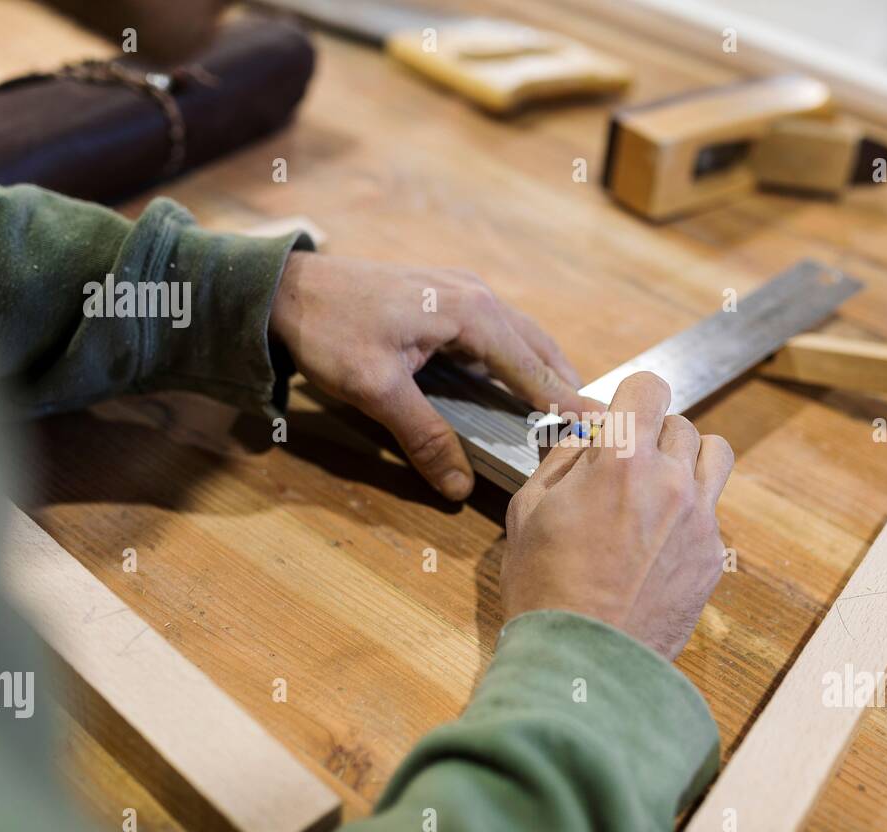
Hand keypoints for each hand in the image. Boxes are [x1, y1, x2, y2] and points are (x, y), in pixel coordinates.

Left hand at [270, 252, 592, 499]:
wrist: (285, 289)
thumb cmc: (331, 331)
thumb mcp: (377, 390)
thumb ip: (424, 436)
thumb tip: (459, 486)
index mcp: (471, 314)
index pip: (534, 367)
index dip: (567, 403)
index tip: (601, 428)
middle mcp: (476, 296)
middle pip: (538, 347)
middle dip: (564, 385)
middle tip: (590, 425)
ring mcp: (461, 292)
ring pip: (519, 337)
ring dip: (542, 371)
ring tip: (561, 409)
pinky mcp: (444, 298)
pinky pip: (496, 332)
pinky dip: (516, 359)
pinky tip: (513, 383)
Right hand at [500, 372, 733, 660]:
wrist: (585, 661)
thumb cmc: (545, 587)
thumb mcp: (528, 510)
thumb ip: (561, 460)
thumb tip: (584, 438)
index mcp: (621, 459)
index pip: (649, 387)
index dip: (632, 397)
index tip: (620, 417)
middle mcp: (671, 480)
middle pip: (681, 423)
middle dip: (653, 434)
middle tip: (625, 465)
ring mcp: (700, 519)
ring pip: (714, 455)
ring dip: (688, 459)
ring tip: (659, 488)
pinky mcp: (713, 555)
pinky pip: (713, 510)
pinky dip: (691, 512)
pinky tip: (659, 542)